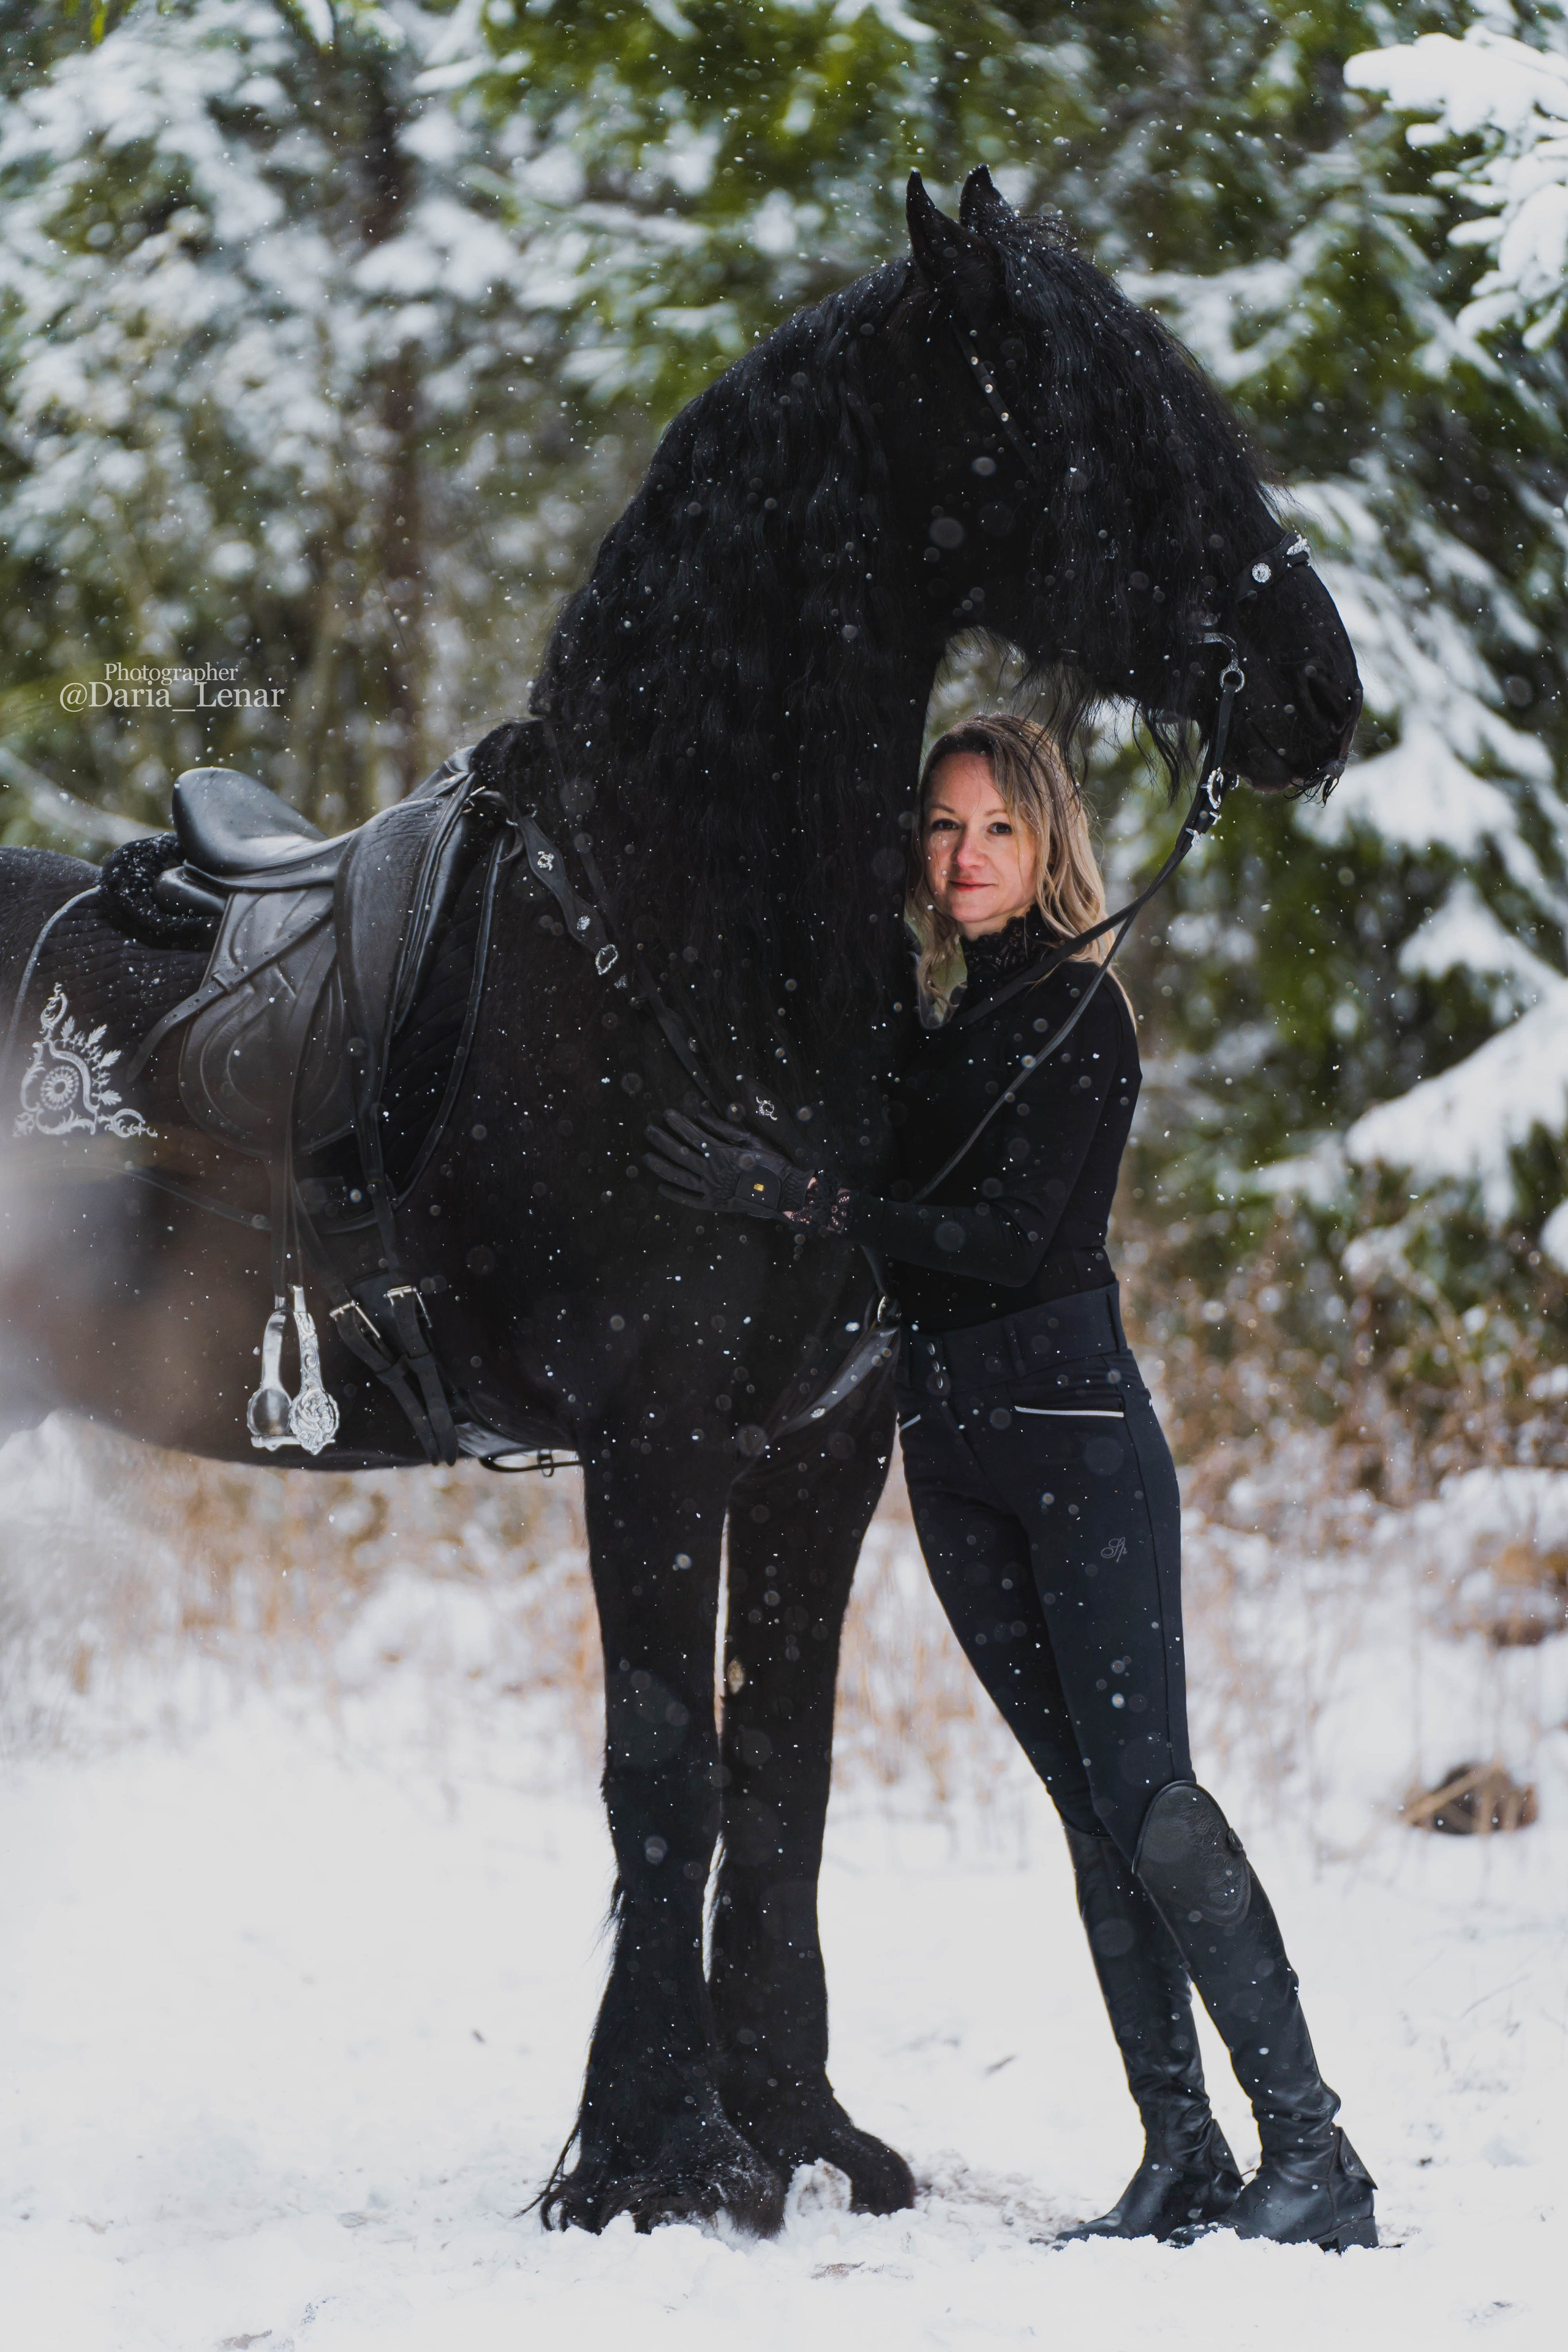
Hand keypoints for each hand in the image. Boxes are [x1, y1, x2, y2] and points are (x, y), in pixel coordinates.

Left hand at [644, 1108, 851, 1234]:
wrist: (785, 1193)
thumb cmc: (771, 1162)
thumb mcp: (750, 1139)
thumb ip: (723, 1127)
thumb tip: (700, 1113)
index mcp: (721, 1153)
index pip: (693, 1135)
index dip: (678, 1124)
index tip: (665, 1114)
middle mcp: (711, 1171)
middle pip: (680, 1154)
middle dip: (662, 1141)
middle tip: (648, 1131)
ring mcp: (711, 1190)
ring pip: (679, 1177)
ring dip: (661, 1166)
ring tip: (646, 1158)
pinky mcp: (714, 1205)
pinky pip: (689, 1200)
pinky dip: (674, 1194)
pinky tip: (661, 1188)